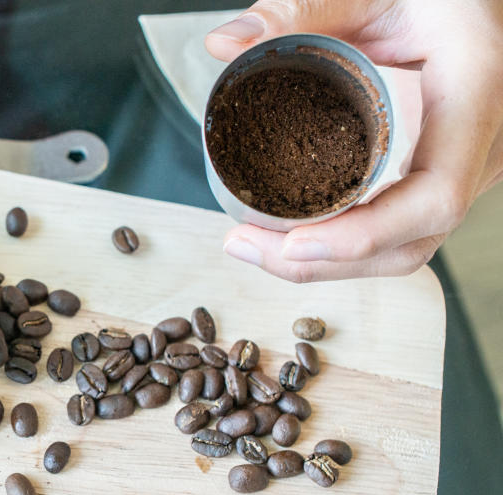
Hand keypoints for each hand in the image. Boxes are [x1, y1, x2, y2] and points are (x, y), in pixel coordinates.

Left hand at [204, 0, 502, 281]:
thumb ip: (298, 9)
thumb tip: (223, 43)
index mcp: (476, 93)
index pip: (434, 197)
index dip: (365, 236)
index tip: (293, 244)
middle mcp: (486, 143)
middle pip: (412, 240)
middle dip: (326, 263)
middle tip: (244, 245)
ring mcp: (470, 164)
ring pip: (407, 245)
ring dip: (330, 263)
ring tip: (254, 245)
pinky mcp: (444, 172)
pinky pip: (402, 227)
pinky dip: (346, 243)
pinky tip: (289, 235)